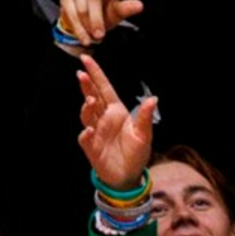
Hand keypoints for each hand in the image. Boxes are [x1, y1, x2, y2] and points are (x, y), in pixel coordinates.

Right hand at [57, 0, 143, 45]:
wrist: (87, 20)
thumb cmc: (105, 12)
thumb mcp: (117, 13)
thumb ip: (126, 9)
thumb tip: (139, 6)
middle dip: (96, 18)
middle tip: (100, 34)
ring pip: (80, 7)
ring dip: (87, 25)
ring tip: (93, 37)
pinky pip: (70, 12)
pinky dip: (78, 27)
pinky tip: (84, 36)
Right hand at [75, 56, 156, 191]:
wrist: (129, 176)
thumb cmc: (136, 153)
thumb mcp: (144, 134)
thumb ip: (145, 116)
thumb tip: (153, 99)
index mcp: (116, 112)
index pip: (104, 89)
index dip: (96, 74)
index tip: (87, 59)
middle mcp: (103, 118)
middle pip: (92, 97)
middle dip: (86, 85)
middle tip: (81, 73)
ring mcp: (96, 131)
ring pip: (87, 114)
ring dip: (87, 106)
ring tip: (90, 100)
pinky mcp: (91, 146)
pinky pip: (85, 137)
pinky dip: (87, 132)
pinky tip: (91, 130)